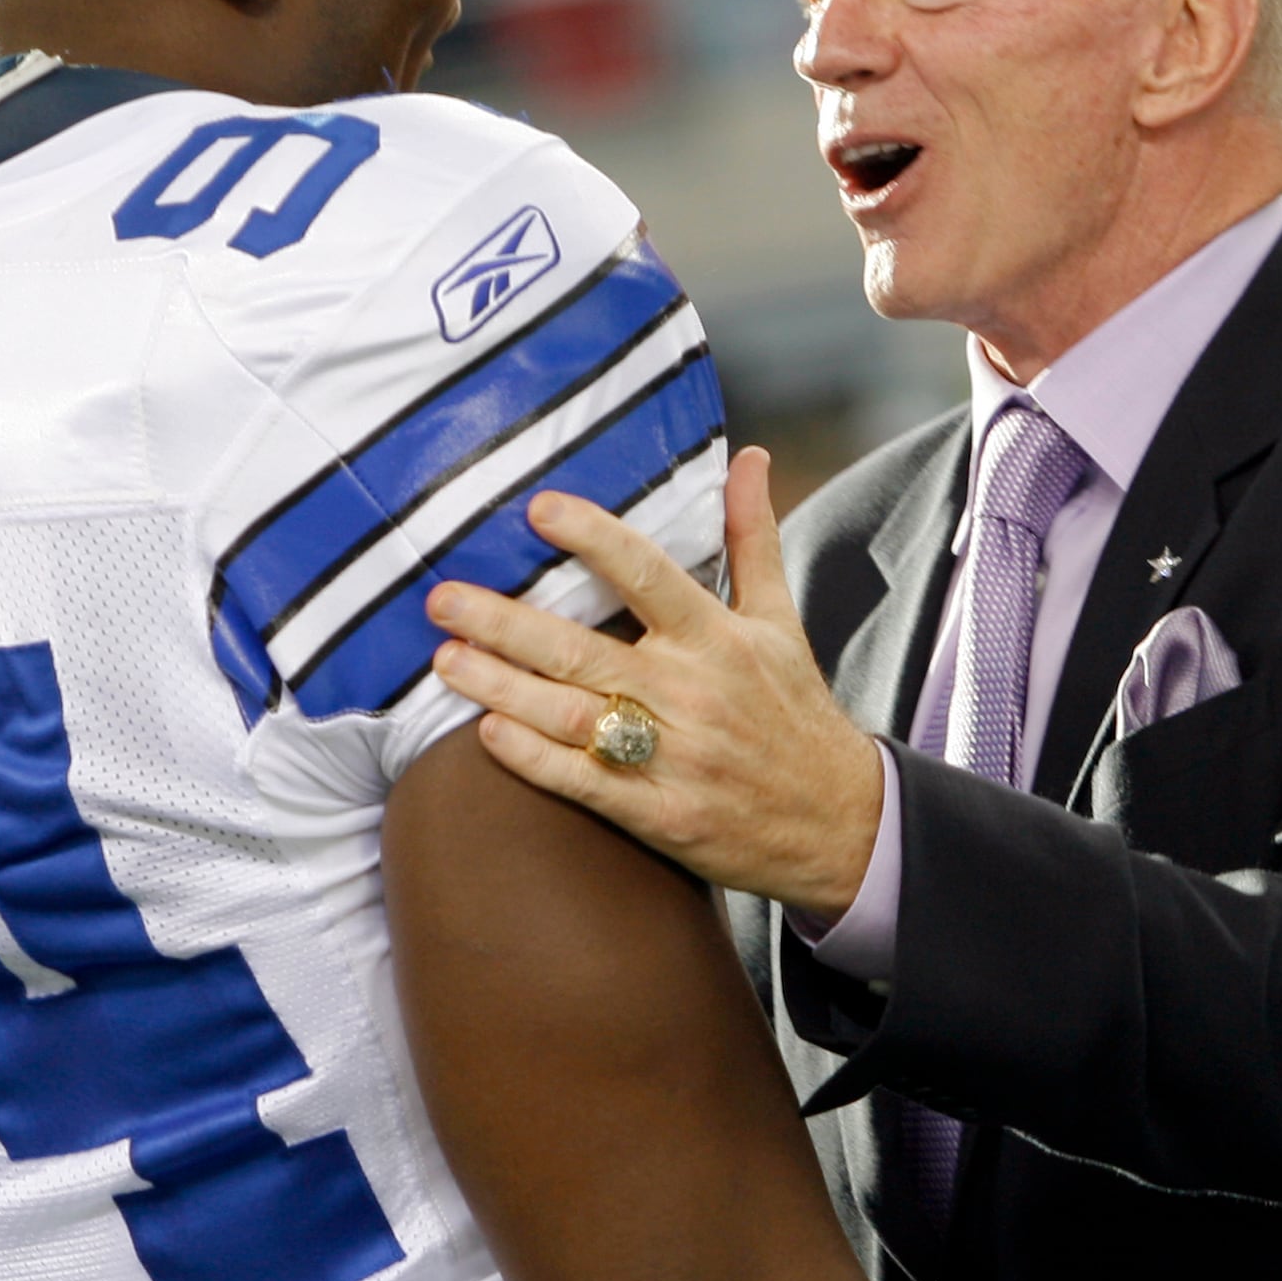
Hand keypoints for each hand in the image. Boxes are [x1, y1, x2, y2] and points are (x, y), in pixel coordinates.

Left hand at [426, 446, 885, 917]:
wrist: (838, 823)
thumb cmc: (795, 712)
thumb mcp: (781, 620)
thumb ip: (753, 538)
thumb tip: (752, 457)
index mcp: (718, 638)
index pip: (647, 575)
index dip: (593, 539)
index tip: (538, 509)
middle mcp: (692, 693)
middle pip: (584, 650)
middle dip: (506, 623)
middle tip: (443, 598)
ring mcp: (675, 758)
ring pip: (572, 717)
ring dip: (502, 688)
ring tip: (445, 659)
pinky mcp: (662, 815)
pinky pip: (587, 784)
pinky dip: (537, 760)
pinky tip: (489, 734)